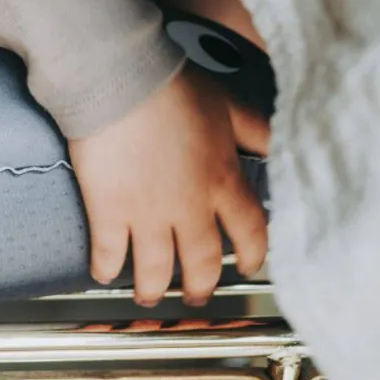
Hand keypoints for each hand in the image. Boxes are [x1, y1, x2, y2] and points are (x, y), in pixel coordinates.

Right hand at [68, 68, 267, 306]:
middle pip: (202, 263)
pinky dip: (106, 268)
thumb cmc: (171, 87)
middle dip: (200, 286)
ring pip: (156, 269)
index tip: (247, 267)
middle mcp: (190, 207)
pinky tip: (103, 273)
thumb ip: (253, 130)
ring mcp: (148, 214)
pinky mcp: (109, 211)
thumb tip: (276, 146)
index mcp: (222, 181)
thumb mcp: (226, 106)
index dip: (252, 255)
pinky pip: (109, 253)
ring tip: (148, 295)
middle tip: (196, 296)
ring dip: (153, 288)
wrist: (121, 82)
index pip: (250, 232)